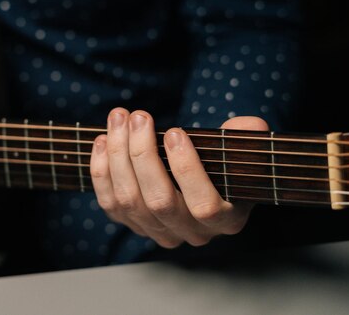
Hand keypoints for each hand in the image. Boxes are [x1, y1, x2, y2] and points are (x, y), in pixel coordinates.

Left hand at [90, 108, 267, 247]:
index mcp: (225, 220)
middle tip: (139, 116)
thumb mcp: (242, 151)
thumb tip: (247, 126)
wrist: (201, 182)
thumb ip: (247, 137)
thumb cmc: (222, 164)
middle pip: (158, 201)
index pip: (204, 206)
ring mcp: (159, 232)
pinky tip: (103, 141)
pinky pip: (110, 203)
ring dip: (118, 154)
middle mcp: (191, 232)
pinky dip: (101, 171)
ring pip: (129, 200)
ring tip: (119, 118)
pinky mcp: (133, 225)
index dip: (186, 169)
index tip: (174, 131)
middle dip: (142, 153)